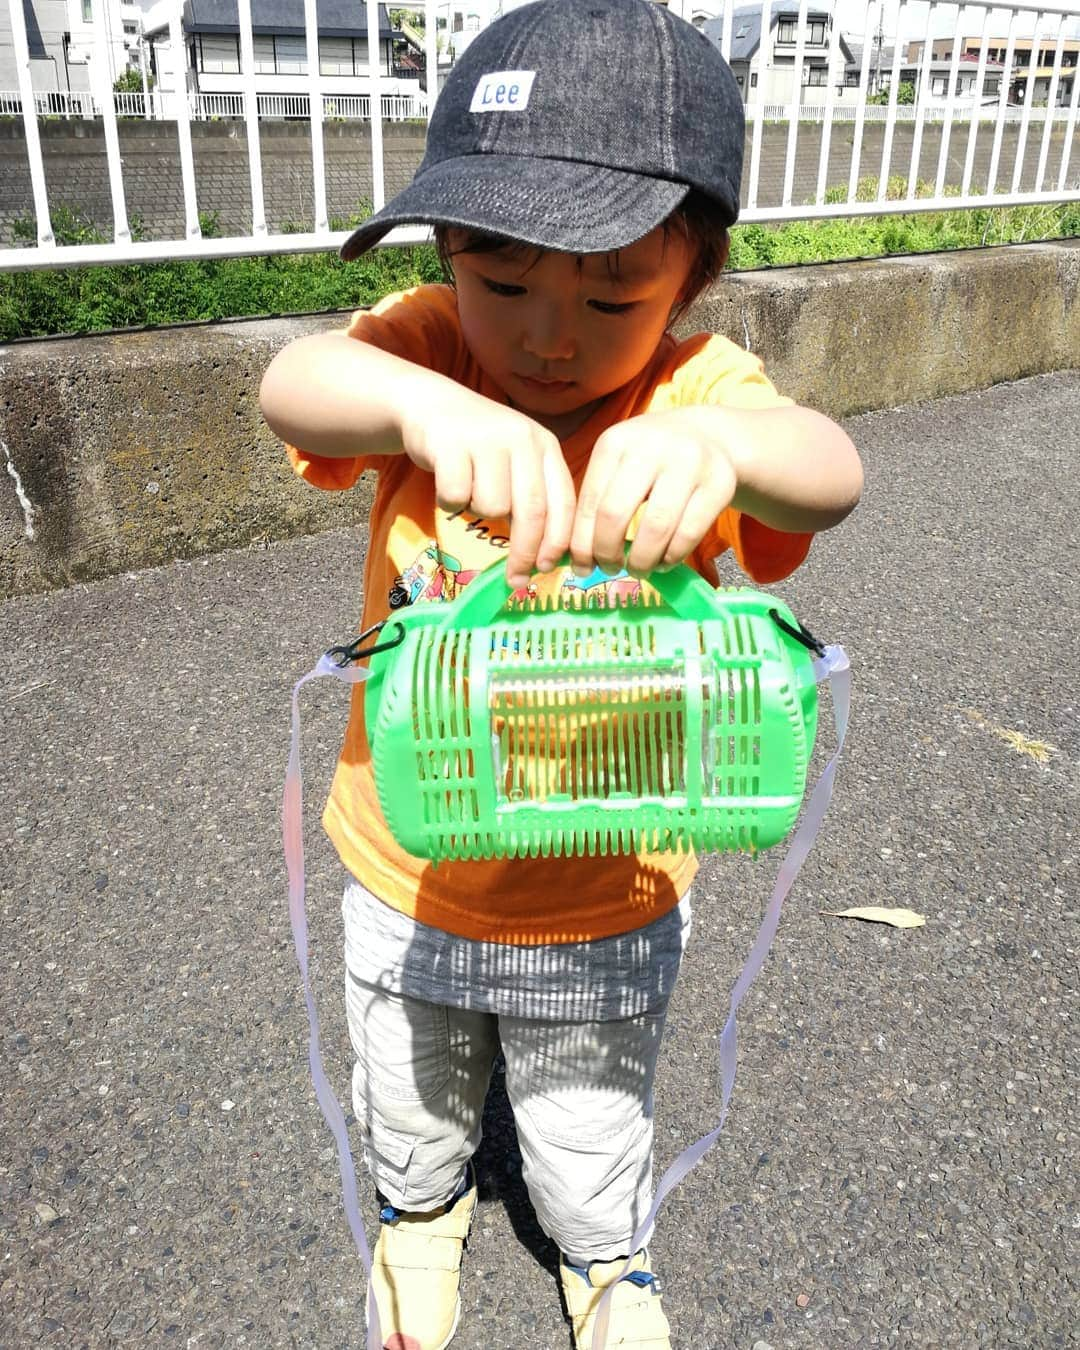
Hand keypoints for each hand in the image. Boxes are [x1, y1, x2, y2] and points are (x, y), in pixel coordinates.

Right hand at [401, 385, 575, 588]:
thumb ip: (533, 500)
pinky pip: (455, 497)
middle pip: (532, 512)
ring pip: (491, 507)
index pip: (562, 503)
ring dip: (477, 512)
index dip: (557, 543)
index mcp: (546, 446)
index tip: (547, 571)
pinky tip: (447, 480)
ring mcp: (487, 437)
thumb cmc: (478, 448)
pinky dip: (449, 501)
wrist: (430, 405)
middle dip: (525, 553)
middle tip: (516, 579)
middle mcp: (522, 438)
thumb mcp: (516, 464)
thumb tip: (545, 559)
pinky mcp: (451, 442)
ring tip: (469, 490)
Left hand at [570, 410, 737, 576]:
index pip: (589, 503)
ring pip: (656, 528)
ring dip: (642, 561)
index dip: (582, 544)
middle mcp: (651, 446)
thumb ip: (598, 503)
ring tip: (639, 569)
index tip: (582, 568)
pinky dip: (672, 557)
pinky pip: (689, 533)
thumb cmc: (651, 462)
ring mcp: (689, 462)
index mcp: (615, 442)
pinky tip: (664, 561)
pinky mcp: (720, 482)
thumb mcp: (620, 465)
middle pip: (615, 515)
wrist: (708, 438)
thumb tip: (579, 560)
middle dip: (607, 553)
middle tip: (610, 569)